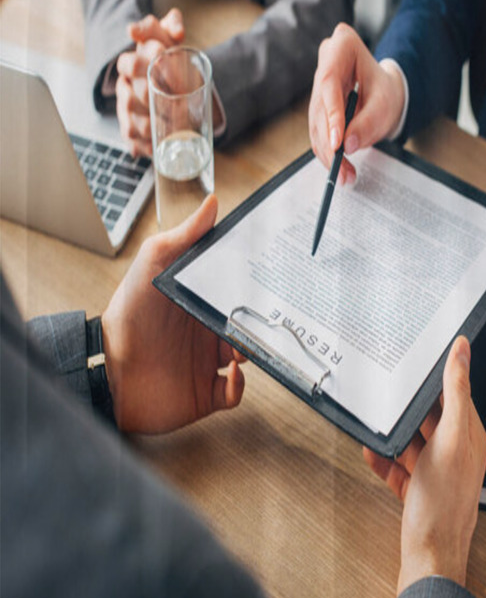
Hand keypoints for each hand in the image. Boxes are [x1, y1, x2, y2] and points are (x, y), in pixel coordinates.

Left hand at [101, 195, 245, 432]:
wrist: (108, 373)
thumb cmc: (128, 316)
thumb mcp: (154, 264)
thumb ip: (183, 237)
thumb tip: (211, 205)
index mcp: (198, 304)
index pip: (235, 295)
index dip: (251, 292)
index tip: (265, 286)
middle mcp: (204, 333)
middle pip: (246, 327)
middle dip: (258, 325)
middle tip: (261, 321)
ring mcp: (205, 363)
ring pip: (246, 358)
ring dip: (252, 353)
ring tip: (243, 347)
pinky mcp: (203, 392)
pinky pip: (234, 392)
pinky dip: (239, 385)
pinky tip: (232, 372)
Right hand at [115, 8, 184, 156]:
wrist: (177, 85)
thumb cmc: (171, 61)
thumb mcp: (171, 39)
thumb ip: (172, 26)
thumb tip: (176, 25)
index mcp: (131, 65)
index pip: (128, 63)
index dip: (143, 65)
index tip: (166, 66)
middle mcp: (125, 90)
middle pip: (132, 97)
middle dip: (153, 100)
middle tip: (180, 103)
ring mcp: (127, 113)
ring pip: (132, 124)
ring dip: (153, 127)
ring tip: (175, 126)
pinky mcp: (134, 134)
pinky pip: (135, 145)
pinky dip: (146, 148)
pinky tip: (158, 148)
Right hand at [308, 23, 405, 185]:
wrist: (385, 94)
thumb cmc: (387, 91)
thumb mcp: (385, 105)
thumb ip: (368, 123)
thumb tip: (348, 144)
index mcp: (342, 45)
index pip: (329, 82)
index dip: (331, 114)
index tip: (338, 142)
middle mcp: (325, 62)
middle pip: (320, 107)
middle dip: (330, 143)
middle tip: (342, 168)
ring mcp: (318, 86)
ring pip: (316, 124)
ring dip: (328, 154)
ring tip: (345, 175)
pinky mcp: (316, 107)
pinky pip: (318, 133)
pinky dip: (328, 154)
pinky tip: (340, 170)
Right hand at [363, 337, 485, 594]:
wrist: (428, 560)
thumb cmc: (443, 505)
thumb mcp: (450, 439)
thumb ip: (455, 393)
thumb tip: (463, 351)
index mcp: (470, 437)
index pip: (457, 395)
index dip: (439, 376)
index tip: (420, 358)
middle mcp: (455, 453)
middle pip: (430, 418)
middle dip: (409, 406)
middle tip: (390, 389)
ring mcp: (435, 472)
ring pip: (412, 442)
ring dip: (393, 434)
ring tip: (376, 422)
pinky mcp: (417, 489)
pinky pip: (398, 466)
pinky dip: (383, 459)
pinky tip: (370, 452)